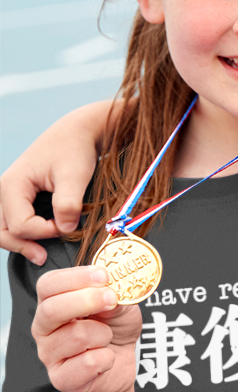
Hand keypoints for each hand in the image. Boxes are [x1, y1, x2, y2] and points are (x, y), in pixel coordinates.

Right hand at [1, 102, 111, 263]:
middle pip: (1, 230)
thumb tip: (64, 230)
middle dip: (22, 245)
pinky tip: (38, 240)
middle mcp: (3, 190)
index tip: (68, 225)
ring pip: (2, 228)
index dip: (44, 232)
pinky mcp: (16, 196)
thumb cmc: (75, 150)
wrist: (75, 133)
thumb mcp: (76, 175)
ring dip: (19, 242)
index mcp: (12, 184)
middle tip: (43, 258)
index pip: (20, 224)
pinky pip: (11, 221)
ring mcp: (7, 194)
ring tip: (39, 254)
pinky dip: (21, 233)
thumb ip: (68, 204)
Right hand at [30, 266, 141, 391]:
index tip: (103, 276)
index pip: (48, 284)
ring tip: (106, 338)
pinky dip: (107, 359)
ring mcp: (48, 354)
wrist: (119, 365)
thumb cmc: (115, 329)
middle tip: (112, 299)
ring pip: (77, 336)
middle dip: (87, 301)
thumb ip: (115, 296)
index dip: (76, 277)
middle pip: (51, 310)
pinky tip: (105, 359)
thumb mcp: (121, 305)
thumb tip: (110, 292)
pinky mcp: (60, 378)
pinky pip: (89, 363)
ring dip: (104, 334)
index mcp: (53, 303)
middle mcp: (44, 327)